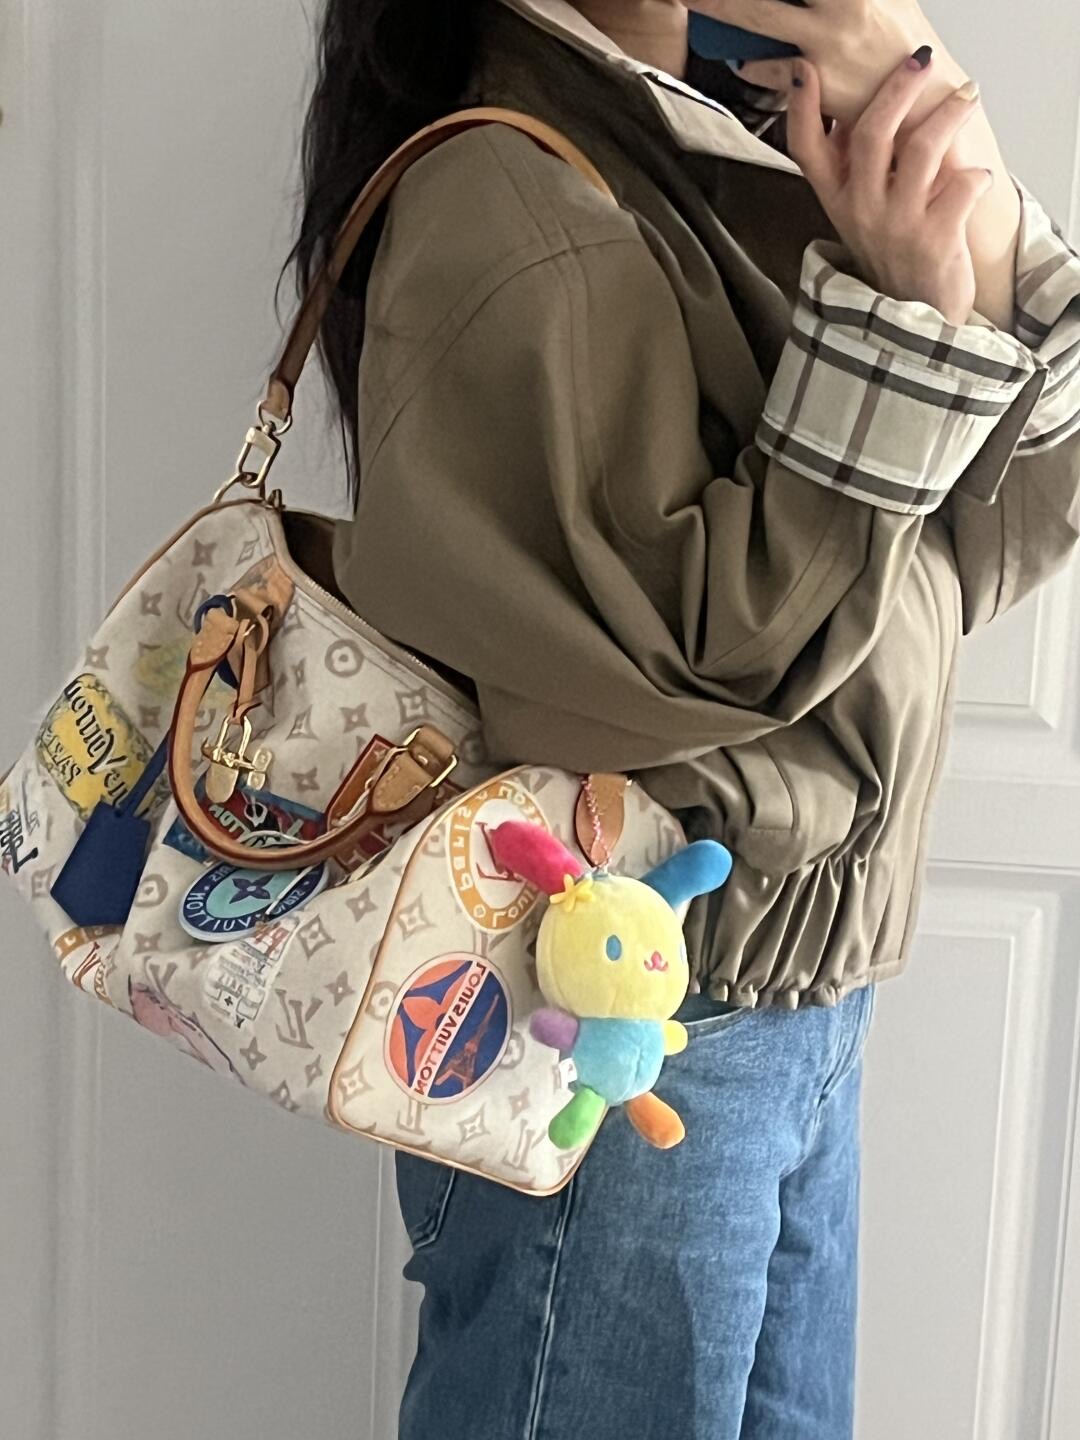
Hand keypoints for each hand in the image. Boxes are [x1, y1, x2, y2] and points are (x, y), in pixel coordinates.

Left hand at [682, 0, 965, 129]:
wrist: (930, 111)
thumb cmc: (909, 54)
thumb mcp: (894, 0)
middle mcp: (844, 9)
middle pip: (768, 1)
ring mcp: (828, 46)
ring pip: (760, 19)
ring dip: (725, 11)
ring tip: (696, 3)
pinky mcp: (817, 84)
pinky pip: (770, 69)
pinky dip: (752, 62)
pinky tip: (741, 57)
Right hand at [787, 53, 990, 324]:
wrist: (910, 329)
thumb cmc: (891, 263)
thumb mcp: (858, 218)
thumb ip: (854, 172)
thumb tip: (857, 117)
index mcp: (836, 203)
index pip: (805, 150)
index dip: (801, 108)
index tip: (806, 72)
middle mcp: (861, 211)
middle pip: (872, 132)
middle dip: (899, 88)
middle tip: (920, 64)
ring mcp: (897, 226)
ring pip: (922, 148)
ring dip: (950, 114)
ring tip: (966, 98)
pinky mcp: (936, 240)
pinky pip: (962, 186)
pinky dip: (975, 174)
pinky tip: (976, 177)